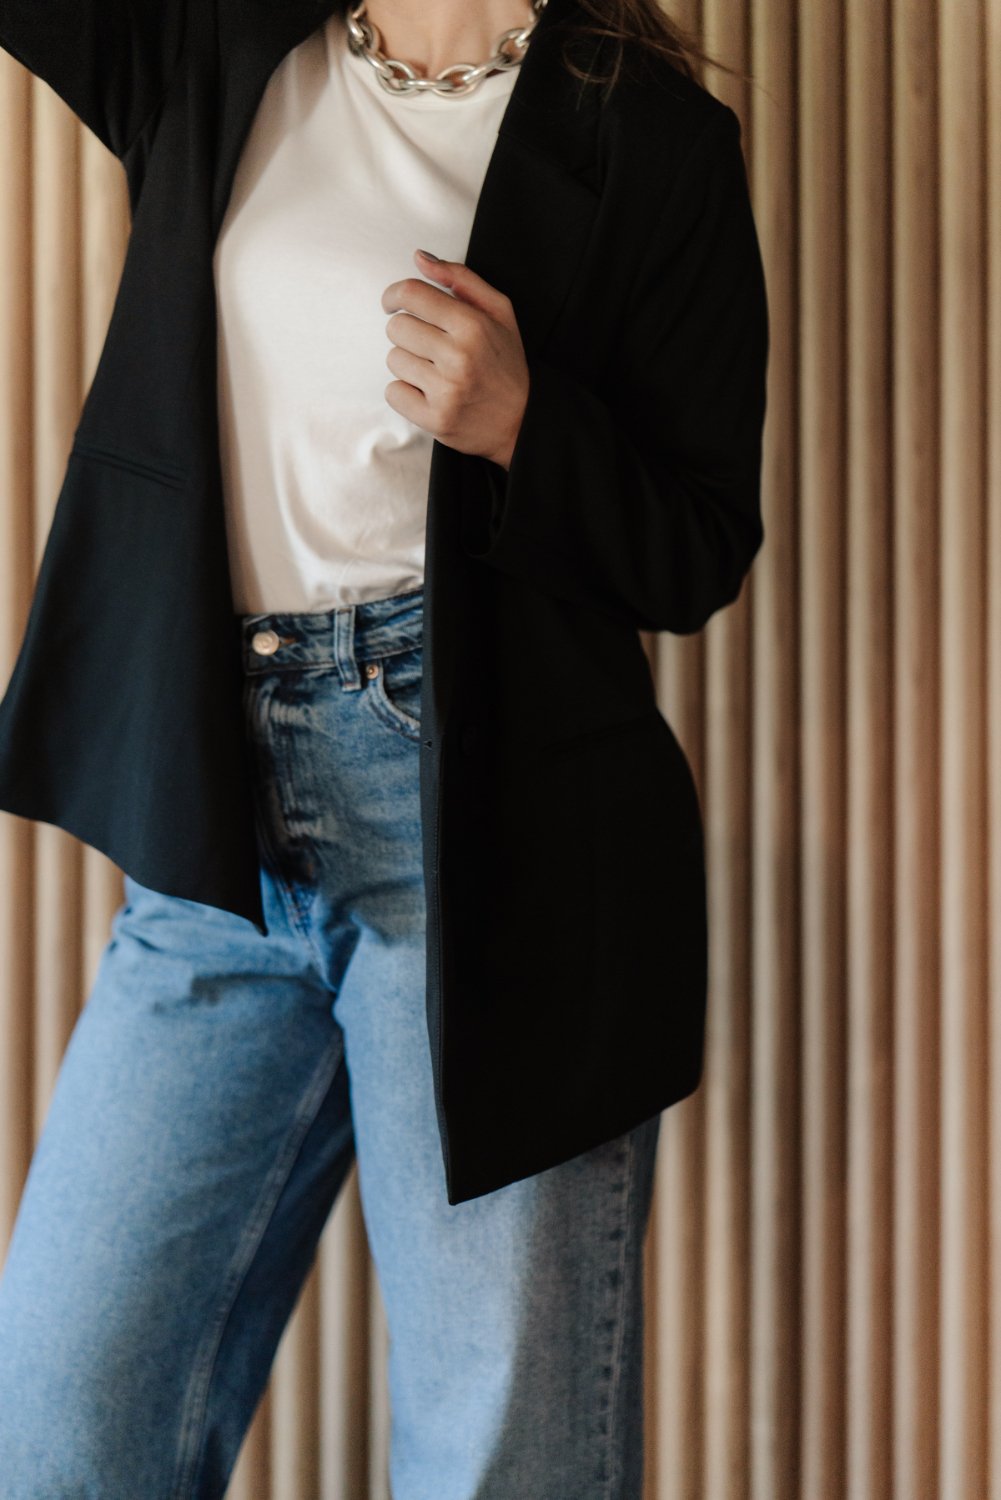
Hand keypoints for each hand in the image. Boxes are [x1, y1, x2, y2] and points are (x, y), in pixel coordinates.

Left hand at [381, 249, 529, 470]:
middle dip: (407, 332)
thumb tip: (420, 258)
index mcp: (473, 325)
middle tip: (427, 344)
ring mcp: (446, 391)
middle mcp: (458, 357)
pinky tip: (428, 392)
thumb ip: (460, 279)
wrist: (522, 422)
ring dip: (408, 363)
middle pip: (396, 327)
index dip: (394, 295)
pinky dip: (405, 392)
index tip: (392, 303)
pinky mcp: (435, 419)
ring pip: (394, 359)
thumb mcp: (499, 313)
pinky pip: (393, 393)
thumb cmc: (506, 365)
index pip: (411, 294)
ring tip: (433, 371)